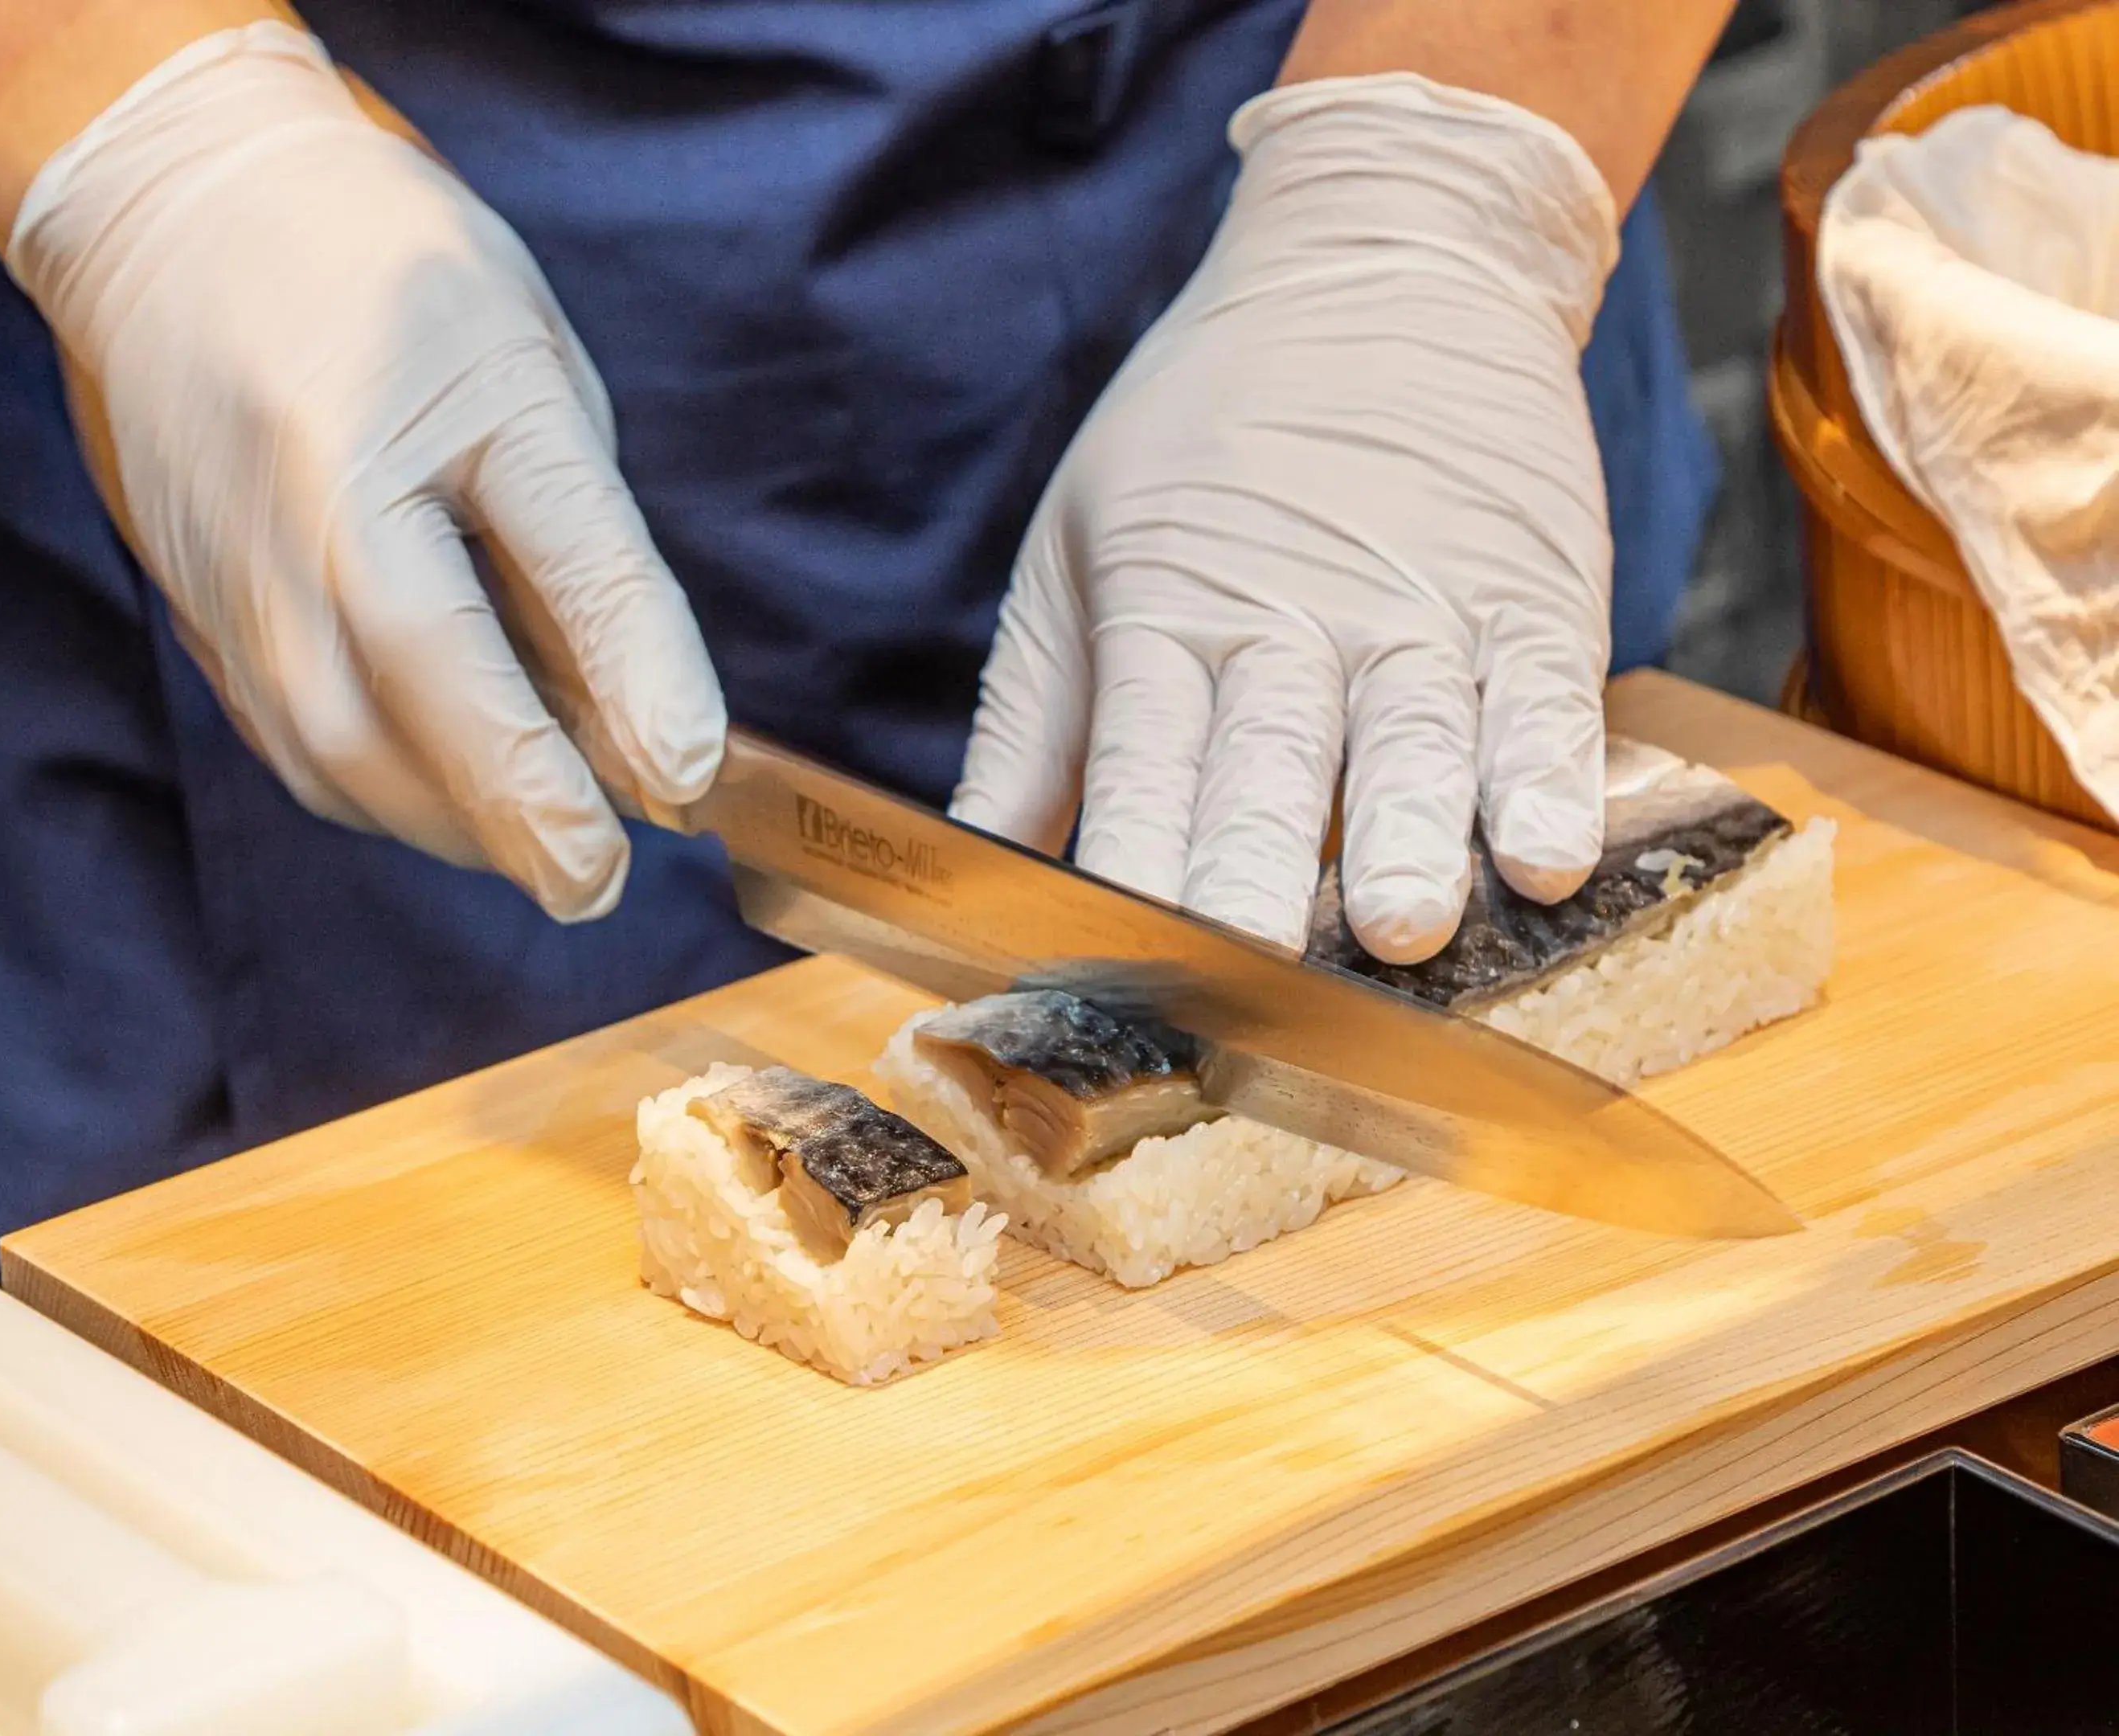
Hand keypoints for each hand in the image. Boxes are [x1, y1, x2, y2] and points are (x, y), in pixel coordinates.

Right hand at [8, 23, 721, 919]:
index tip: (690, 782)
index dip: (634, 684)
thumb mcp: (528, 372)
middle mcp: (304, 505)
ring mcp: (229, 568)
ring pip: (340, 755)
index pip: (556, 566)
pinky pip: (293, 744)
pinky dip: (383, 795)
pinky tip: (451, 800)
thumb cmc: (385, 276)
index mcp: (415, 407)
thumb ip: (588, 550)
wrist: (173, 202)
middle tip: (601, 878)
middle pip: (413, 702)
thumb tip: (652, 725)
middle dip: (520, 814)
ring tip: (542, 846)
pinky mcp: (196, 611)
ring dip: (453, 826)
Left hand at [952, 75, 1620, 961]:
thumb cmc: (1206, 429)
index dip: (1131, 869)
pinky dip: (1547, 773)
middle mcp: (1290, 615)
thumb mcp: (1077, 544)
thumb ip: (1033, 724)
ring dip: (1409, 835)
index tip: (1114, 973)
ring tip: (1409, 925)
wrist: (1386, 250)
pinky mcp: (1533, 588)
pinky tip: (1550, 850)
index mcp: (1164, 611)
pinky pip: (1547, 696)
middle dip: (1258, 873)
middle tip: (1254, 967)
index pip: (1140, 765)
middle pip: (1268, 767)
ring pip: (1412, 739)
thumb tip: (969, 871)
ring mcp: (1420, 604)